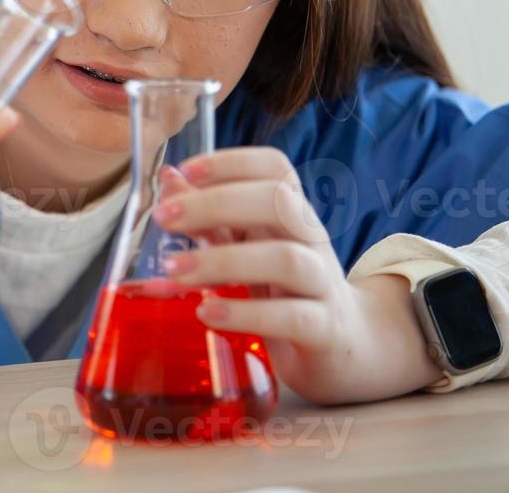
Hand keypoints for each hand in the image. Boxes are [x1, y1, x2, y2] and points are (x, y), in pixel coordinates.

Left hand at [154, 148, 441, 404]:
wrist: (344, 346)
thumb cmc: (285, 288)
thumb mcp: (246, 248)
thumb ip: (208, 217)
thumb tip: (168, 178)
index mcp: (290, 212)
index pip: (274, 168)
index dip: (231, 162)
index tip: (186, 170)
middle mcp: (310, 238)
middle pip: (278, 201)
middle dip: (216, 203)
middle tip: (164, 218)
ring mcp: (322, 283)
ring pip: (285, 259)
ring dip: (223, 261)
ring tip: (176, 271)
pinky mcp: (325, 329)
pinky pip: (292, 317)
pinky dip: (245, 314)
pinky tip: (207, 313)